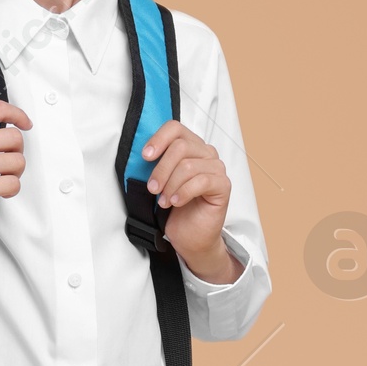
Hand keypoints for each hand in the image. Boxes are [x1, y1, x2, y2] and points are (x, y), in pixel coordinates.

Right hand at [0, 101, 30, 264]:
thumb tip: (5, 130)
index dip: (18, 114)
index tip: (24, 123)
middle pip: (15, 137)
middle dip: (17, 151)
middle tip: (7, 162)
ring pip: (19, 161)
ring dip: (15, 172)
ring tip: (0, 178)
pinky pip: (14, 183)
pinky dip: (11, 190)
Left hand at [142, 119, 241, 282]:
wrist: (190, 237)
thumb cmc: (176, 210)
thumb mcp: (160, 182)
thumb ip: (157, 164)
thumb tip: (143, 154)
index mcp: (191, 147)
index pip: (175, 128)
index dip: (159, 139)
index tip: (145, 156)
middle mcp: (205, 154)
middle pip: (180, 146)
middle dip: (161, 169)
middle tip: (153, 188)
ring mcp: (216, 168)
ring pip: (188, 166)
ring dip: (171, 185)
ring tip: (164, 201)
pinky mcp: (223, 185)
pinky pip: (202, 181)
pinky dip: (184, 192)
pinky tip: (176, 202)